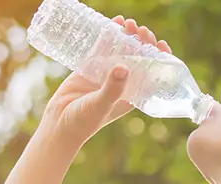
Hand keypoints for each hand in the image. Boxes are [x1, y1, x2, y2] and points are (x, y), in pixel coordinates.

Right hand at [38, 16, 172, 149]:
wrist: (58, 124)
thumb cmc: (83, 122)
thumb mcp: (101, 105)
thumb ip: (112, 89)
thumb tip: (124, 67)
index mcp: (132, 95)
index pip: (151, 75)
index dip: (159, 59)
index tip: (161, 45)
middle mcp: (122, 84)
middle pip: (138, 59)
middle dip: (143, 43)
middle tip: (141, 30)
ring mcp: (106, 75)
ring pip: (121, 51)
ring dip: (128, 36)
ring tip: (128, 23)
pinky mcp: (90, 68)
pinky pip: (102, 48)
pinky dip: (109, 36)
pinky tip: (113, 23)